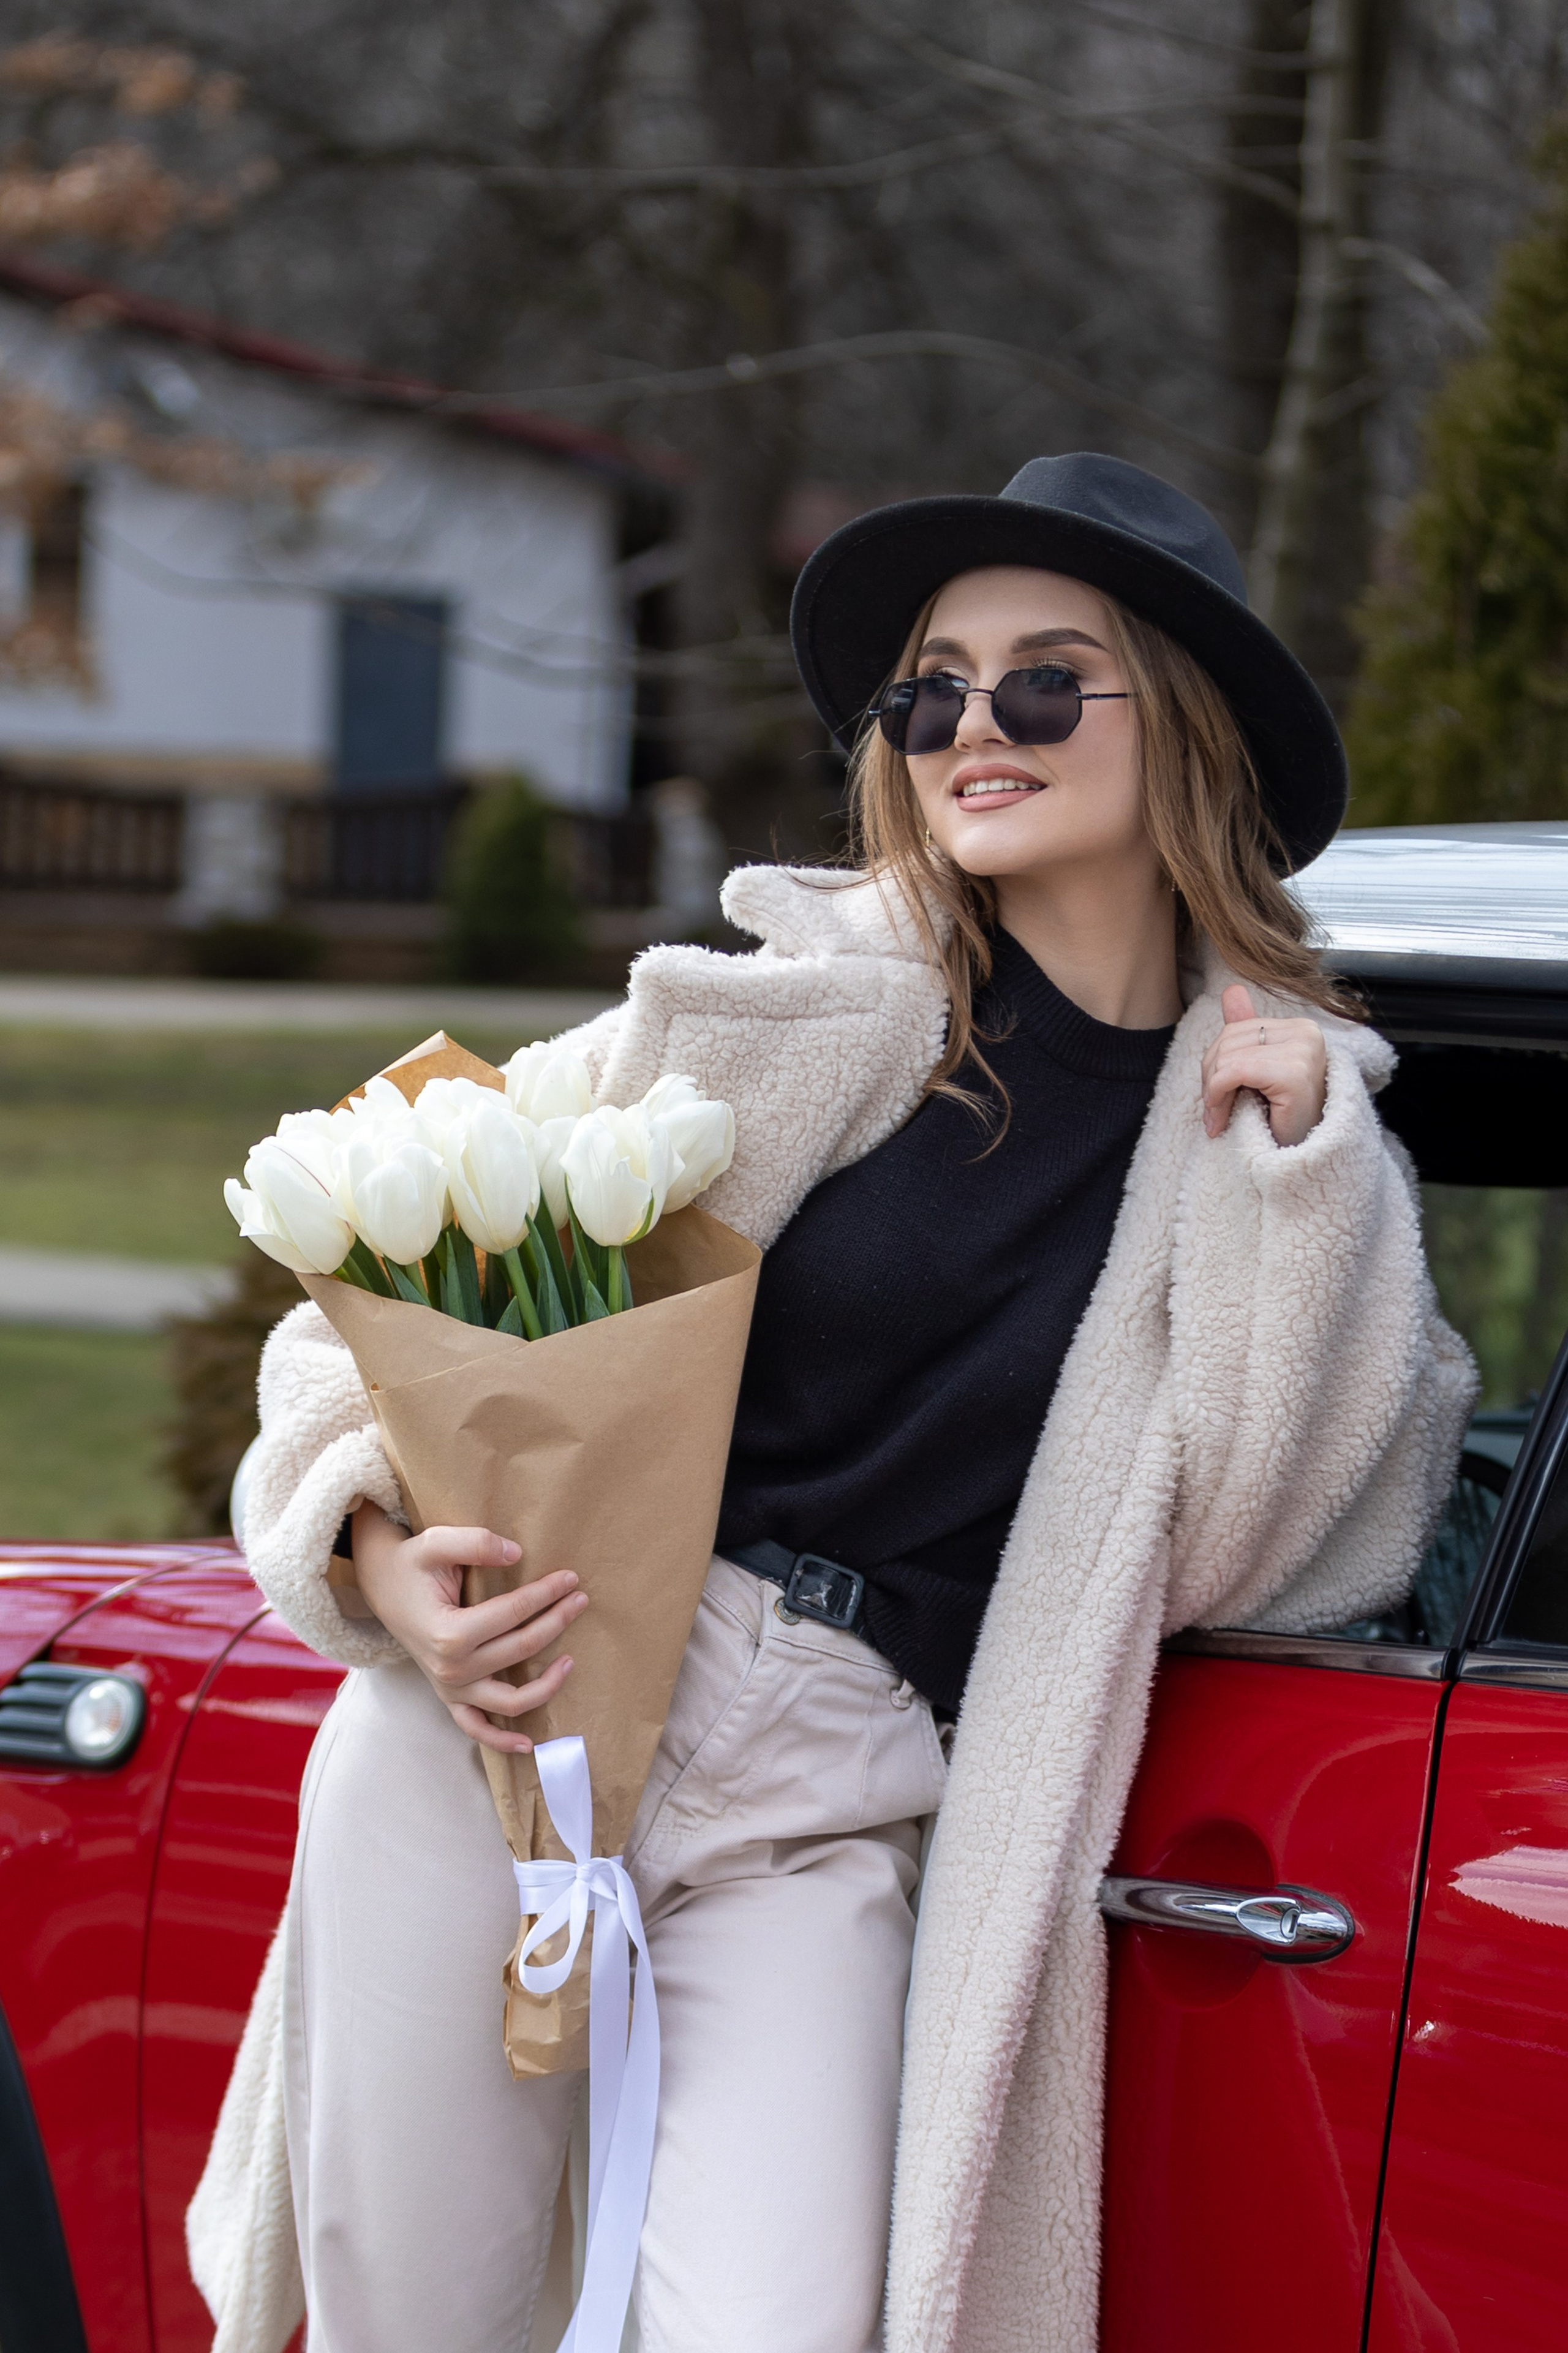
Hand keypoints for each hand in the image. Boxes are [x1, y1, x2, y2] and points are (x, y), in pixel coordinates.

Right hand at [350, 1500, 586, 1753]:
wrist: (380, 1585)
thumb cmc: (411, 1563)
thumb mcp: (436, 1542)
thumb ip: (476, 1543)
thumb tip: (517, 1553)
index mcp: (449, 1633)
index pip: (514, 1613)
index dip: (547, 1594)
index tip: (571, 1578)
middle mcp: (451, 1669)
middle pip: (520, 1649)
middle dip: (557, 1622)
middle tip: (580, 1599)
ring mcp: (450, 1688)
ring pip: (509, 1702)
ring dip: (546, 1686)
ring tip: (571, 1661)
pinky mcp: (448, 1696)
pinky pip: (476, 1729)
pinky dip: (501, 1740)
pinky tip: (529, 1743)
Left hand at [1201, 983, 1327, 1148]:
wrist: (1301, 1161)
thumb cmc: (1282, 1120)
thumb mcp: (1259, 1073)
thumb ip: (1246, 1033)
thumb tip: (1232, 991)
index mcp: (1299, 1028)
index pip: (1236, 1030)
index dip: (1215, 1064)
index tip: (1215, 1098)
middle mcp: (1306, 1032)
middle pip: (1228, 1039)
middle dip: (1210, 1078)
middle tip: (1212, 1113)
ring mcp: (1304, 1050)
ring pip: (1227, 1056)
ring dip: (1212, 1093)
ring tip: (1218, 1119)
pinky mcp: (1294, 1073)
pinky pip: (1233, 1071)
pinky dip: (1218, 1095)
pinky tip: (1221, 1120)